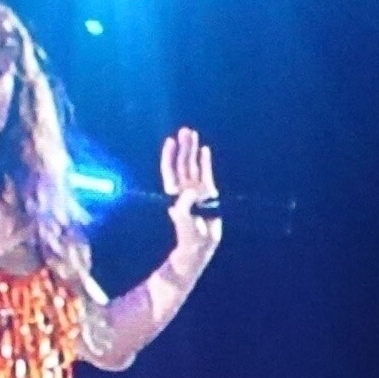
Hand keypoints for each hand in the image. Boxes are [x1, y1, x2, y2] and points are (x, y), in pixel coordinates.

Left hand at [160, 126, 222, 263]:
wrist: (200, 246)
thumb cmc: (189, 236)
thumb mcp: (185, 222)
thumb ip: (185, 207)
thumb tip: (190, 191)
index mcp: (175, 195)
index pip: (171, 171)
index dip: (170, 156)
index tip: (170, 141)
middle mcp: (184, 190)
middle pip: (183, 164)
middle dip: (184, 147)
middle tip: (185, 130)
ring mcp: (196, 190)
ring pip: (193, 166)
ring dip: (193, 150)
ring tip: (192, 134)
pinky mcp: (208, 194)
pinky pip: (206, 174)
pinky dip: (205, 162)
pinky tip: (204, 150)